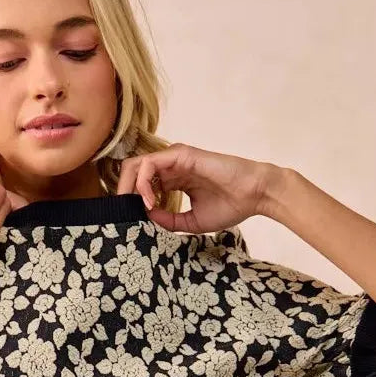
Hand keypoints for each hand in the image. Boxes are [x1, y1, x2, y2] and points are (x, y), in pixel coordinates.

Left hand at [115, 142, 281, 232]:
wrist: (253, 195)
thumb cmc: (230, 206)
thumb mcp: (191, 221)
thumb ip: (168, 220)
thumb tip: (146, 217)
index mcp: (174, 180)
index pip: (141, 185)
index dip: (130, 202)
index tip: (130, 221)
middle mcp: (172, 166)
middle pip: (133, 172)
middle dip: (122, 192)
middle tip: (122, 213)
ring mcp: (176, 158)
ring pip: (137, 166)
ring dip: (129, 188)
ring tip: (135, 208)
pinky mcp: (181, 154)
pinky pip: (150, 164)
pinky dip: (143, 183)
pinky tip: (149, 201)